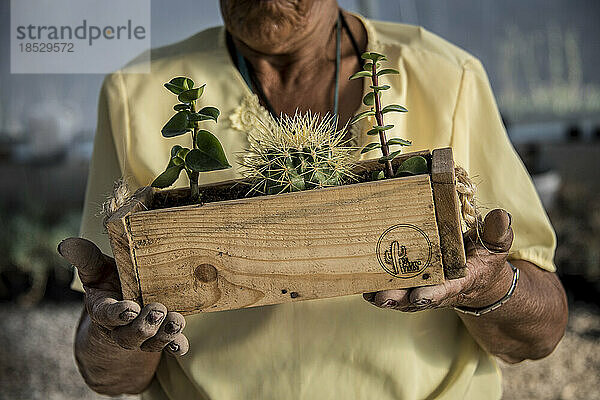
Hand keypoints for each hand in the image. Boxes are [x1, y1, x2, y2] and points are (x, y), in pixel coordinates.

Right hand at [58, 238, 188, 354]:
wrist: (124, 313)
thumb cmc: (111, 284)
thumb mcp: (98, 271)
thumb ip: (86, 259)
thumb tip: (67, 244)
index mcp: (104, 311)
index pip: (107, 315)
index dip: (118, 313)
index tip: (129, 308)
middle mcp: (122, 329)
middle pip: (131, 335)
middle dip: (144, 325)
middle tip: (157, 309)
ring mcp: (143, 338)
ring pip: (152, 343)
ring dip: (165, 335)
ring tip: (176, 321)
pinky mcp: (162, 340)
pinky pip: (170, 349)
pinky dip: (176, 347)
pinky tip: (181, 345)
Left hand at [364, 209, 513, 311]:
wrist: (474, 276)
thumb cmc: (483, 259)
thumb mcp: (496, 246)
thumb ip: (498, 233)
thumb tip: (500, 215)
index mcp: (458, 281)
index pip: (444, 290)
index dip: (431, 294)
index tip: (419, 297)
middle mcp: (434, 288)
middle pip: (412, 297)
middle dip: (397, 298)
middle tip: (382, 297)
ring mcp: (417, 287)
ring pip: (397, 294)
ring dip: (381, 294)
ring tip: (365, 291)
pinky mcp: (406, 282)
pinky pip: (389, 284)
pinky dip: (375, 283)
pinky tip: (358, 278)